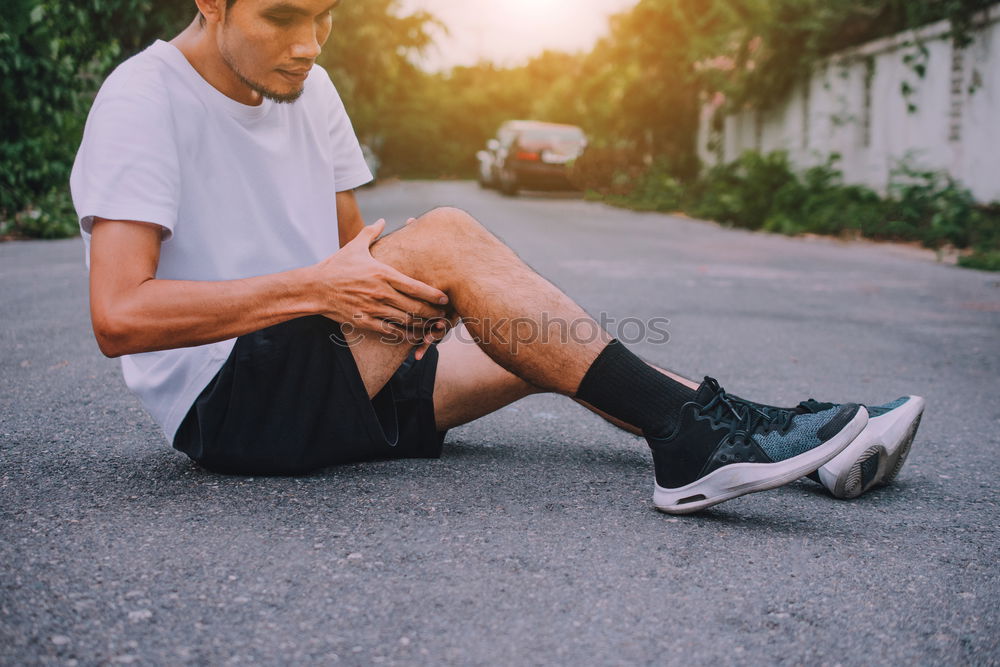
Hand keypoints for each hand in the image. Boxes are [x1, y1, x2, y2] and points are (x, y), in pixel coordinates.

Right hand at [312, 219, 448, 343]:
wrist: (314, 288)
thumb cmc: (336, 266)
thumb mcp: (354, 247)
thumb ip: (371, 234)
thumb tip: (381, 221)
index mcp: (382, 274)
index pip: (415, 286)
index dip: (433, 294)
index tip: (445, 298)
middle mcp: (380, 293)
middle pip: (414, 307)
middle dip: (432, 313)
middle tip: (444, 315)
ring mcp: (372, 308)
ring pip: (405, 321)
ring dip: (421, 326)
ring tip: (433, 327)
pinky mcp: (364, 321)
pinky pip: (389, 331)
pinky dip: (403, 335)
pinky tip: (412, 336)